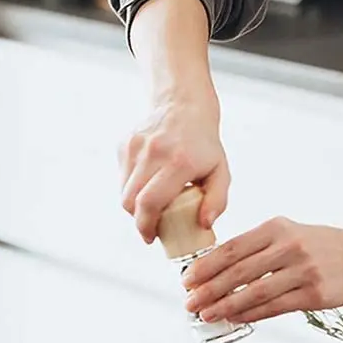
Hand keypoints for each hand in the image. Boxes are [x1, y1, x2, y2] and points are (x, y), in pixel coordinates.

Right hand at [119, 89, 228, 243]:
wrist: (184, 105)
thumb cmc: (204, 144)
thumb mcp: (220, 171)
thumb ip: (217, 200)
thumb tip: (204, 224)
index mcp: (179, 162)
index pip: (150, 202)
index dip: (146, 226)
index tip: (151, 237)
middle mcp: (154, 152)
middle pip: (131, 200)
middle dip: (138, 220)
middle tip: (151, 226)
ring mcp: (136, 146)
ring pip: (123, 190)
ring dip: (134, 205)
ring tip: (151, 205)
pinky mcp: (125, 143)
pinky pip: (122, 176)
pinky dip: (131, 187)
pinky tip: (147, 182)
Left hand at [181, 217, 342, 323]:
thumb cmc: (319, 245)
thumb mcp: (288, 232)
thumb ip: (257, 245)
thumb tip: (217, 266)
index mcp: (276, 227)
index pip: (232, 247)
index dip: (206, 265)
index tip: (187, 278)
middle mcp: (288, 246)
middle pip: (239, 270)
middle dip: (209, 288)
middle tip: (189, 301)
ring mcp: (303, 271)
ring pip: (254, 292)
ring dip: (225, 305)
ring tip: (206, 314)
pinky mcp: (314, 295)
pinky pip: (274, 308)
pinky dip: (250, 314)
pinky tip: (234, 318)